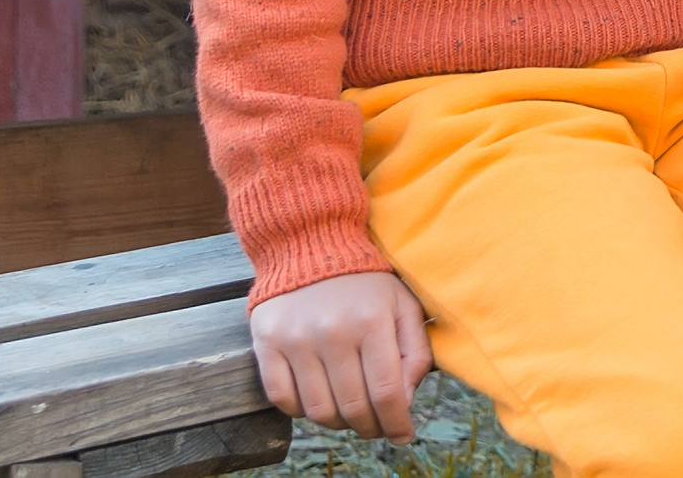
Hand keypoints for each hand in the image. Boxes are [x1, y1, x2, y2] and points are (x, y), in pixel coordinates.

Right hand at [248, 270, 432, 442]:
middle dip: (371, 428)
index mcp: (373, 321)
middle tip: (377, 428)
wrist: (310, 245)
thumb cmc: (366, 283)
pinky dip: (302, 412)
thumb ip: (415, 352)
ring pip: (319, 410)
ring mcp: (296, 339)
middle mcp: (333, 332)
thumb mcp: (403, 305)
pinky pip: (282, 399)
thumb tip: (405, 402)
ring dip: (338, 424)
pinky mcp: (267, 343)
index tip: (403, 435)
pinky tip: (318, 400)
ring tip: (350, 414)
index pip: (387, 392)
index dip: (397, 423)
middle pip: (353, 407)